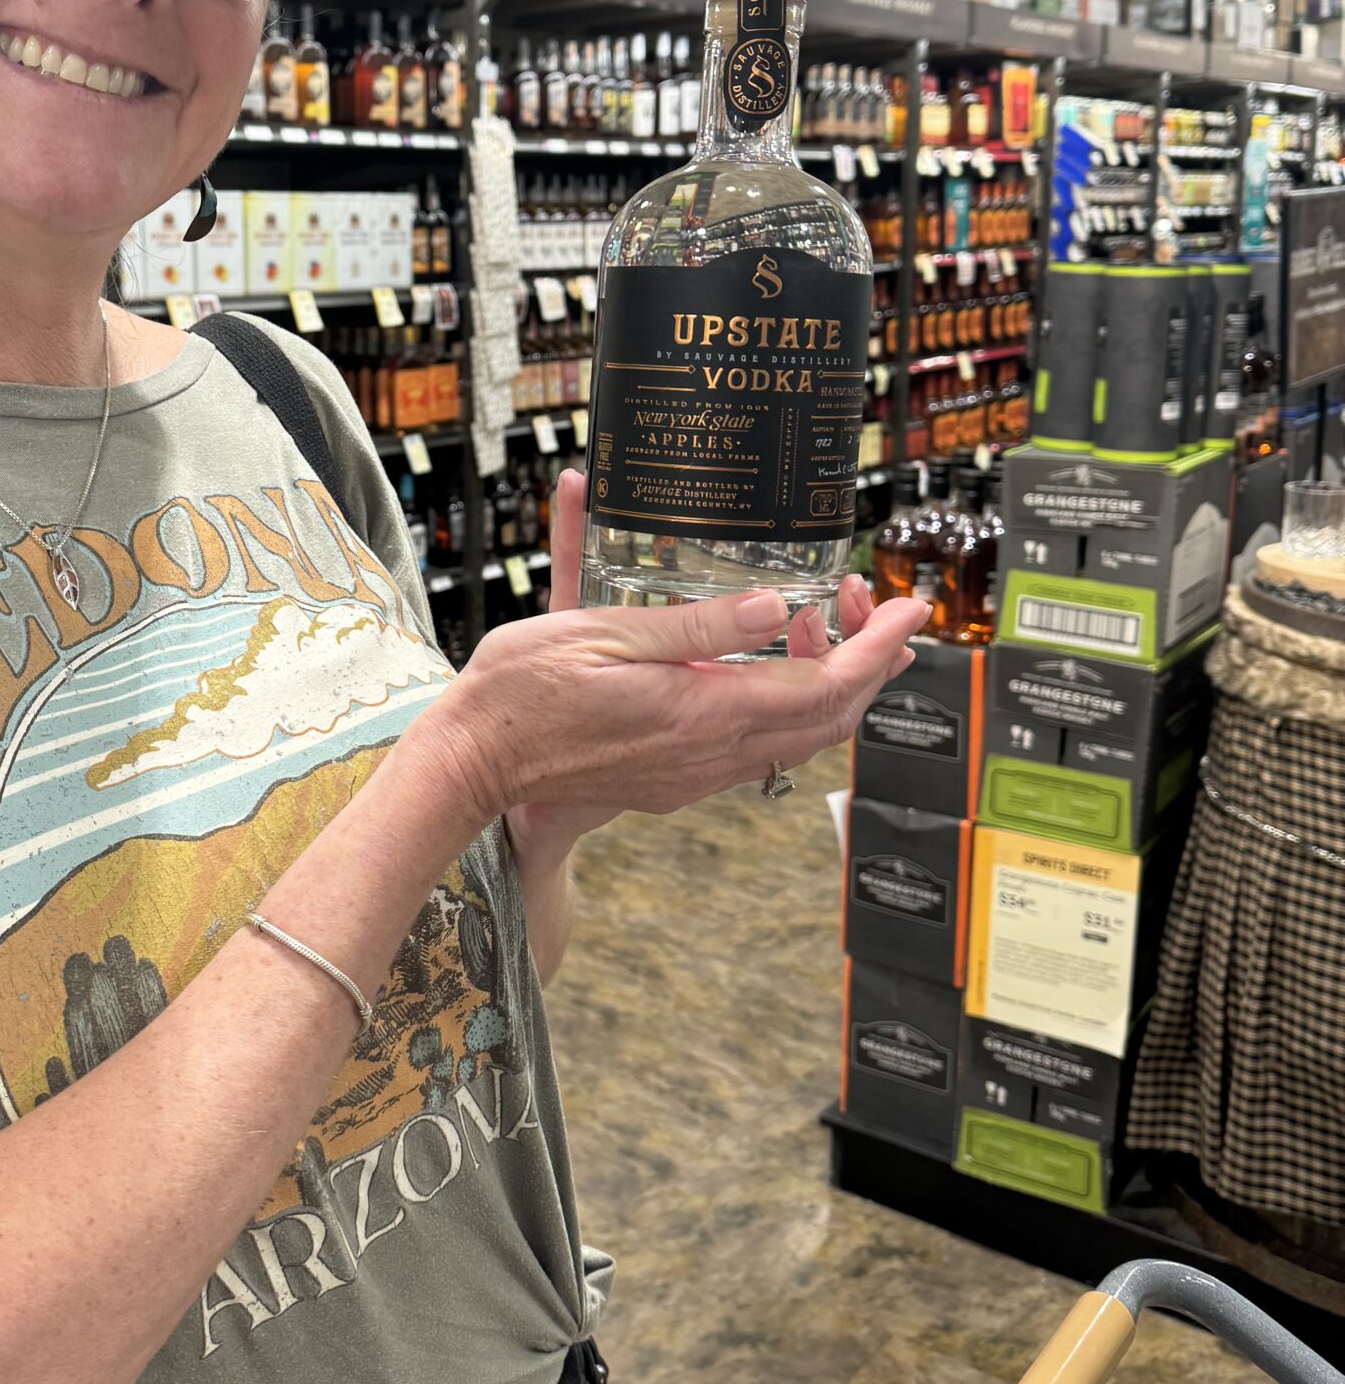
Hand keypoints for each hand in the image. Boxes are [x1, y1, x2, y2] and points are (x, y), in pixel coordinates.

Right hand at [439, 467, 928, 849]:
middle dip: (867, 663)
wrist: (473, 764)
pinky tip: (763, 662)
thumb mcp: (601, 631)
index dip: (879, 647)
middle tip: (872, 604)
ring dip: (826, 682)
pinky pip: (756, 745)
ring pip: (797, 736)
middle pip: (827, 720)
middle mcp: (707, 755)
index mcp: (700, 714)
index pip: (824, 686)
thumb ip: (693, 623)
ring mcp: (692, 775)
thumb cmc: (519, 692)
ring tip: (823, 622)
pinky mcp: (674, 780)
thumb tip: (774, 608)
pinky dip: (784, 702)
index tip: (910, 608)